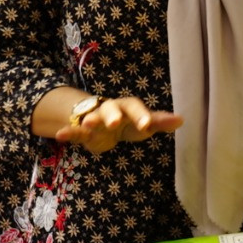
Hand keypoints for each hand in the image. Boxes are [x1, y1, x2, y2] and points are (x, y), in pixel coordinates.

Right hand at [57, 95, 182, 155]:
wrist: (104, 123)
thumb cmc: (129, 122)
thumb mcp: (144, 123)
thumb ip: (160, 122)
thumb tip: (182, 119)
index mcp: (128, 107)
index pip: (136, 107)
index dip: (142, 115)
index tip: (148, 124)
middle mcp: (111, 110)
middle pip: (111, 108)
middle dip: (112, 114)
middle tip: (115, 123)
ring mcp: (96, 120)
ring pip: (92, 118)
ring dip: (89, 120)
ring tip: (87, 124)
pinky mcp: (84, 132)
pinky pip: (75, 131)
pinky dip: (68, 133)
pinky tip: (59, 135)